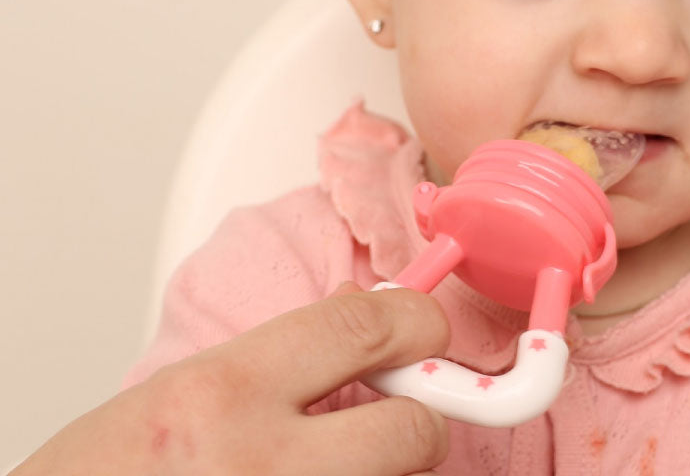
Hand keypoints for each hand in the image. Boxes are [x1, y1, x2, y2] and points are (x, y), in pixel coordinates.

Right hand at [13, 284, 450, 475]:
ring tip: (321, 472)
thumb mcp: (175, 401)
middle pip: (413, 432)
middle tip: (395, 424)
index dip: (414, 320)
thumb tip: (363, 327)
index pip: (360, 328)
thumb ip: (273, 365)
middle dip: (417, 423)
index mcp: (222, 396)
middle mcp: (258, 467)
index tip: (424, 327)